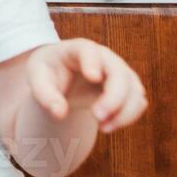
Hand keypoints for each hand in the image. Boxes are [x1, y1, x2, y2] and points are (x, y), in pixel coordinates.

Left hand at [27, 39, 146, 132]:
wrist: (63, 77)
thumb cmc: (49, 74)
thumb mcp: (38, 80)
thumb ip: (45, 96)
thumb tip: (59, 113)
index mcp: (78, 49)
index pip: (88, 50)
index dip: (92, 62)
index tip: (92, 77)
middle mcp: (104, 57)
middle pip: (118, 73)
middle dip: (113, 98)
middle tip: (97, 117)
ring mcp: (119, 71)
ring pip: (134, 90)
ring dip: (123, 112)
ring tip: (103, 128)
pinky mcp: (128, 87)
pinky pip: (138, 102)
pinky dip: (127, 117)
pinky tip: (108, 126)